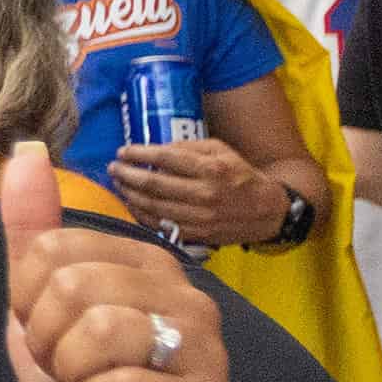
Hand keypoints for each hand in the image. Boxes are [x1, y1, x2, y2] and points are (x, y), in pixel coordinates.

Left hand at [2, 144, 230, 381]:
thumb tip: (24, 151)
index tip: (48, 330)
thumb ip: (32, 230)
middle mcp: (182, 291)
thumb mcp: (43, 304)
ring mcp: (202, 345)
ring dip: (72, 375)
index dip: (27, 301)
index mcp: (142, 259)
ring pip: (95, 333)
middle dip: (46, 340)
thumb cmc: (89, 379)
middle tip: (70, 366)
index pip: (51, 249)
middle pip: (72, 286)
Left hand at [111, 135, 292, 245]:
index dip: (139, 154)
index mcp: (211, 169)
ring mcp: (200, 217)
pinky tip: (132, 203)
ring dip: (130, 194)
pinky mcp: (197, 234)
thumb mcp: (222, 150)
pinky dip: (141, 214)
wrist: (267, 212)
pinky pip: (160, 224)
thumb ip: (189, 146)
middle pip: (153, 183)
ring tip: (118, 183)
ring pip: (153, 206)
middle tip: (113, 168)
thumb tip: (157, 148)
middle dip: (127, 174)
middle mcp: (204, 193)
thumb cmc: (241, 175)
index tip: (123, 151)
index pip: (165, 158)